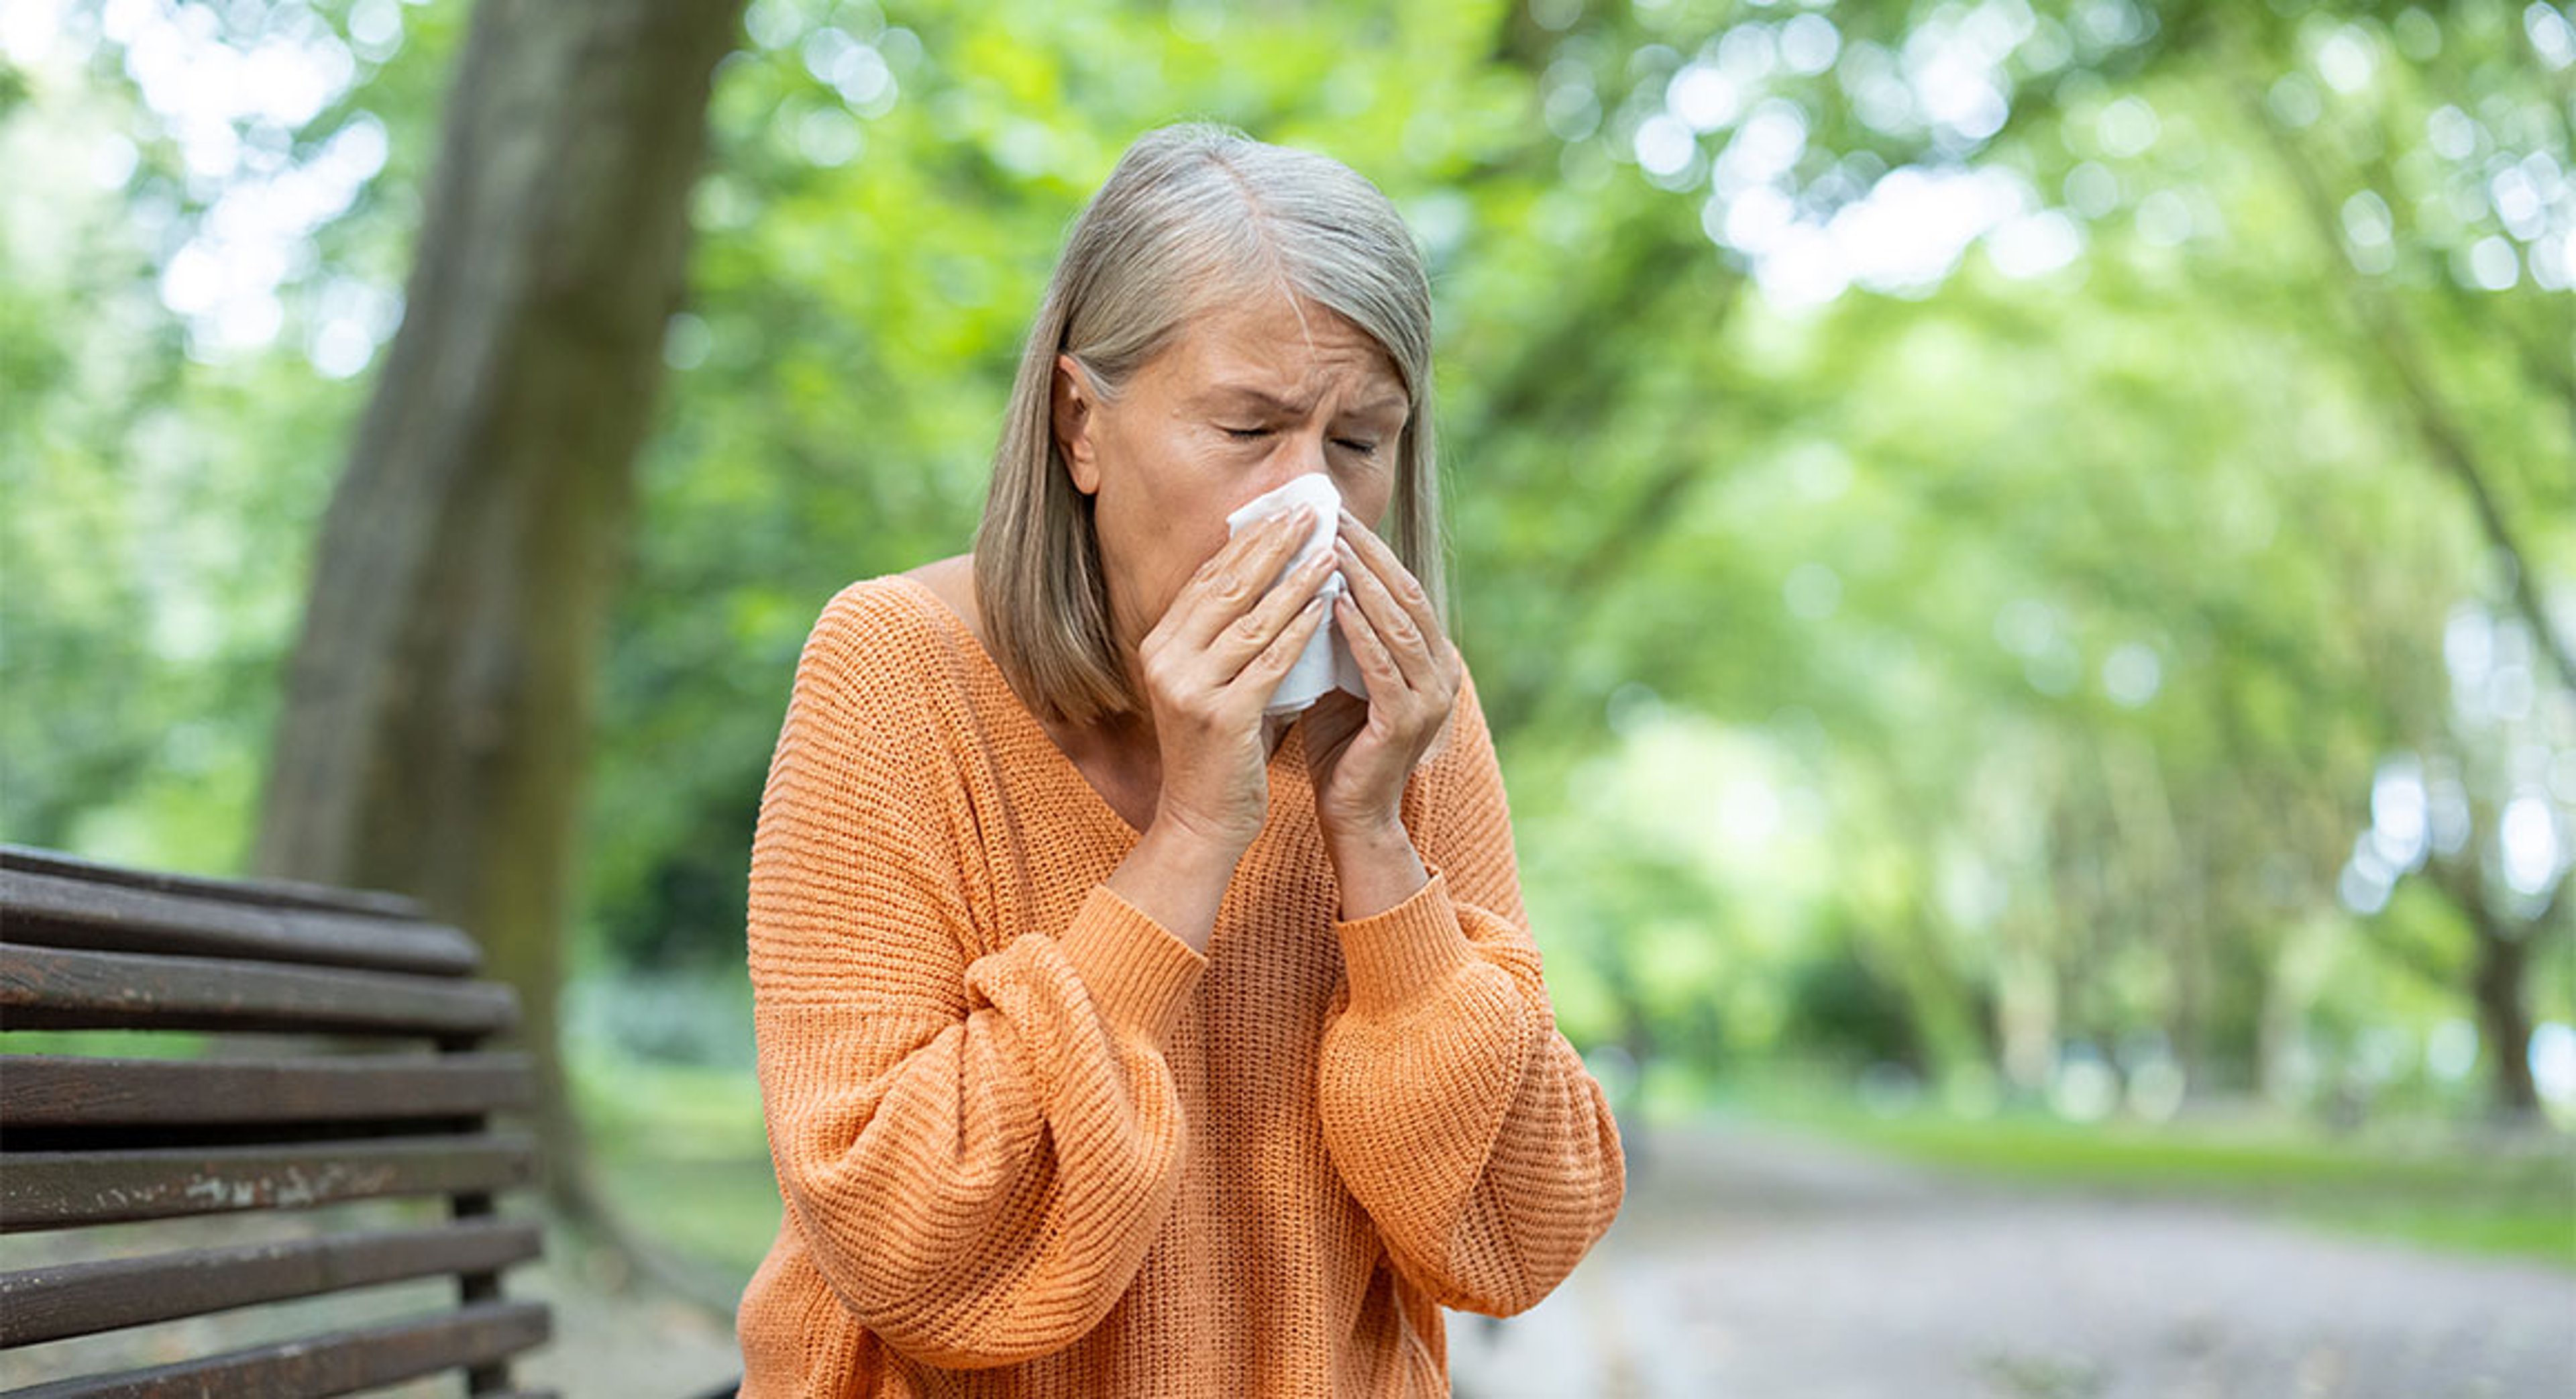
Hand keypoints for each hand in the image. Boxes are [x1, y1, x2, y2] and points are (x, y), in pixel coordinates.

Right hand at [1136, 506, 1338, 853]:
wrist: (1202, 820)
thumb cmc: (1219, 749)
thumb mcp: (1213, 682)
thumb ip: (1229, 637)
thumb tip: (1270, 577)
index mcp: (1160, 645)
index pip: (1208, 579)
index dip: (1248, 542)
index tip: (1284, 512)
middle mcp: (1166, 660)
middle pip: (1227, 587)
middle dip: (1273, 546)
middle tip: (1311, 514)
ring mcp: (1190, 688)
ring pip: (1253, 619)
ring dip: (1296, 581)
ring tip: (1331, 552)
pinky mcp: (1221, 716)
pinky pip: (1270, 661)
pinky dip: (1301, 630)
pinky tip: (1328, 606)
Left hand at [1302, 508, 1461, 842]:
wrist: (1352, 815)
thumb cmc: (1341, 745)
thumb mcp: (1340, 677)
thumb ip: (1339, 633)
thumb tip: (1306, 575)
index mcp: (1431, 659)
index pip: (1403, 589)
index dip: (1373, 550)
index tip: (1337, 516)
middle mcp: (1441, 673)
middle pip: (1407, 597)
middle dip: (1370, 554)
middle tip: (1334, 517)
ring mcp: (1429, 699)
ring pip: (1399, 626)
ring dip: (1365, 584)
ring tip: (1332, 547)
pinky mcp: (1406, 723)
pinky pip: (1382, 667)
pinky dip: (1360, 632)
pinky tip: (1335, 603)